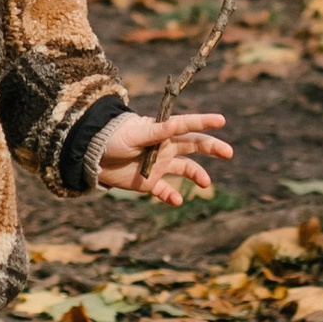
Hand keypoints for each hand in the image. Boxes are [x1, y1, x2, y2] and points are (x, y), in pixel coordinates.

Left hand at [93, 110, 231, 204]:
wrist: (93, 156)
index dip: (204, 122)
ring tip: (206, 184)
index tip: (221, 120)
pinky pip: (165, 191)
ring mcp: (159, 165)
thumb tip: (176, 124)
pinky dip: (172, 196)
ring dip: (197, 175)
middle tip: (228, 152)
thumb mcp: (135, 134)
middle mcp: (165, 148)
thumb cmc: (114, 138)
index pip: (187, 126)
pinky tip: (177, 200)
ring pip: (185, 169)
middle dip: (212, 148)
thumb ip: (156, 131)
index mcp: (163, 132)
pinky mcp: (149, 183)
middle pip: (194, 147)